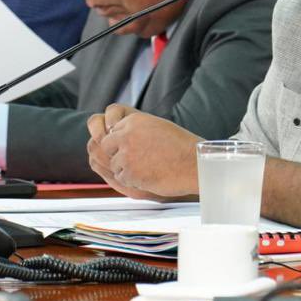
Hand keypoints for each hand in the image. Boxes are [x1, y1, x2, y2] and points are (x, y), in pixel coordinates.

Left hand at [86, 105, 200, 198]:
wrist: (194, 164)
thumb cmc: (181, 146)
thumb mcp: (157, 126)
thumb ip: (136, 128)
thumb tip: (119, 133)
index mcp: (135, 120)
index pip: (112, 130)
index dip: (121, 141)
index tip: (134, 147)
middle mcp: (127, 135)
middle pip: (107, 146)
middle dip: (118, 154)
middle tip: (137, 159)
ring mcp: (126, 154)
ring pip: (114, 164)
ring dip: (127, 168)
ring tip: (148, 167)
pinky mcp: (129, 172)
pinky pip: (122, 178)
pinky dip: (133, 180)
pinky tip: (149, 175)